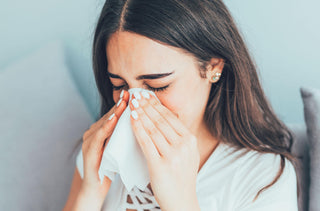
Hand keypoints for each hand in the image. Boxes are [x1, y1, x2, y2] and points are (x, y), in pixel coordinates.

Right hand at [80, 90, 128, 202]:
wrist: (96, 188)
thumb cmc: (111, 167)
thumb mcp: (121, 148)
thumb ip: (127, 135)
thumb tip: (146, 124)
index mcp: (103, 131)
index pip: (116, 114)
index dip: (127, 104)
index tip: (138, 94)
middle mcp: (95, 132)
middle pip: (111, 115)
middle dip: (122, 104)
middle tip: (133, 93)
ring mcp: (90, 141)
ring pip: (104, 123)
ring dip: (115, 112)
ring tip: (125, 102)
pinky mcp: (89, 152)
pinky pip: (98, 137)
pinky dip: (106, 127)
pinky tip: (114, 120)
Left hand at [129, 91, 200, 210]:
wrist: (181, 202)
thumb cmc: (181, 177)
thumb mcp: (187, 154)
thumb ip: (179, 137)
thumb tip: (166, 118)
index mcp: (190, 141)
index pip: (170, 118)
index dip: (157, 105)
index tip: (147, 96)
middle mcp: (184, 145)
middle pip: (161, 120)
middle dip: (147, 106)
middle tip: (136, 95)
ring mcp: (173, 155)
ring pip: (153, 129)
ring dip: (141, 114)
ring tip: (132, 104)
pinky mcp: (160, 165)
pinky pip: (146, 142)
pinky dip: (137, 128)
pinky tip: (131, 120)